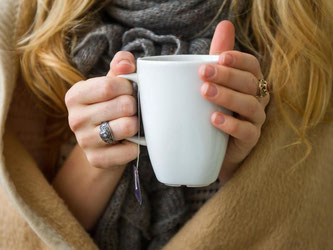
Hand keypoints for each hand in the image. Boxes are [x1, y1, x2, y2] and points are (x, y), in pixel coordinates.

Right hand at [65, 51, 137, 168]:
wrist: (103, 144)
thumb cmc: (110, 107)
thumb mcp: (111, 84)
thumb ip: (120, 67)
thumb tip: (126, 63)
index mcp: (75, 95)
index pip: (111, 85)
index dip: (129, 87)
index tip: (130, 91)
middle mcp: (74, 119)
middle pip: (123, 105)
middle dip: (134, 106)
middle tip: (131, 110)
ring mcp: (84, 141)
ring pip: (127, 127)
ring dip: (136, 124)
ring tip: (131, 123)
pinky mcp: (96, 160)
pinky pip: (130, 150)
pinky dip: (136, 145)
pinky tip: (129, 141)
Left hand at [200, 21, 269, 183]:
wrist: (214, 150)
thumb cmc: (214, 111)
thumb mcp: (214, 84)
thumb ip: (218, 59)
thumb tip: (225, 24)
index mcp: (249, 83)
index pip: (252, 66)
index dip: (239, 60)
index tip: (220, 56)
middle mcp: (257, 99)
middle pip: (250, 83)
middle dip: (227, 76)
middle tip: (203, 73)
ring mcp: (256, 120)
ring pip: (250, 105)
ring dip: (228, 97)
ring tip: (205, 92)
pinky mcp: (250, 141)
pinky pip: (247, 132)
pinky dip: (231, 124)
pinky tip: (214, 119)